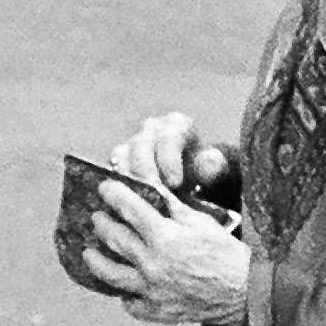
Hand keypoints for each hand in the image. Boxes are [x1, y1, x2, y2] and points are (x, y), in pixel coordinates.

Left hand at [80, 180, 250, 325]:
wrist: (248, 293)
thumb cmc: (228, 254)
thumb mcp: (201, 222)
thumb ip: (172, 207)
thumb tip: (150, 189)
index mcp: (165, 237)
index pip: (129, 209)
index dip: (114, 195)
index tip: (104, 187)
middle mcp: (153, 264)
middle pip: (115, 239)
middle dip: (102, 224)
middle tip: (96, 217)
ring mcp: (152, 290)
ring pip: (111, 274)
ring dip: (96, 261)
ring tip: (88, 252)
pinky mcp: (157, 311)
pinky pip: (130, 303)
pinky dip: (125, 294)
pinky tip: (122, 287)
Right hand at [108, 111, 228, 195]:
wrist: (188, 177)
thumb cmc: (201, 170)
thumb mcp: (213, 167)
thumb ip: (213, 165)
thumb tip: (208, 162)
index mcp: (177, 125)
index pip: (169, 137)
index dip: (169, 160)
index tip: (175, 183)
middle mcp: (152, 129)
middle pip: (141, 144)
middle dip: (146, 170)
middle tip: (152, 193)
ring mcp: (133, 142)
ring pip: (122, 154)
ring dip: (128, 178)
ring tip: (138, 198)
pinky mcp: (119, 159)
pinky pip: (112, 167)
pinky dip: (117, 183)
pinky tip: (126, 200)